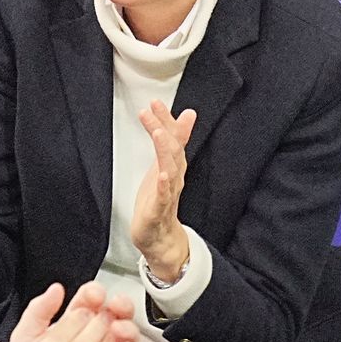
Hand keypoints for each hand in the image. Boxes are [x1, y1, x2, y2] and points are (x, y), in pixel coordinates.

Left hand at [131, 100, 195, 282]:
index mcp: (172, 167)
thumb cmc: (160, 201)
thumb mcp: (163, 167)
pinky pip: (164, 198)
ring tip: (160, 134)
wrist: (161, 239)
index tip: (156, 102)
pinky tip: (163, 175)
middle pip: (172, 150)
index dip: (165, 120)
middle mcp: (173, 178)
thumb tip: (185, 116)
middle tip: (154, 108)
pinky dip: (164, 186)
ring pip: (170, 170)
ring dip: (166, 151)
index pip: (172, 140)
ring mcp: (167, 194)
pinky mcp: (158, 212)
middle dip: (164, 128)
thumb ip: (172, 143)